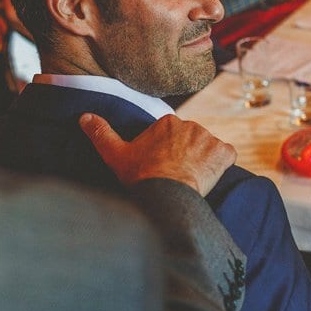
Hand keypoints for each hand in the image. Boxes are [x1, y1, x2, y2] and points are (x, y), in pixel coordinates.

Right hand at [79, 113, 236, 195]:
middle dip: (186, 154)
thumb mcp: (115, 154)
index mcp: (167, 122)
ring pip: (208, 148)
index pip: (172, 135)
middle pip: (191, 140)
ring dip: (202, 161)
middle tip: (175, 174)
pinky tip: (207, 177)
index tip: (161, 166)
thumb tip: (84, 116)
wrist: (166, 193)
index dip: (167, 152)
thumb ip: (101, 133)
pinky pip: (226, 157)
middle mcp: (190, 124)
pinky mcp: (224, 153)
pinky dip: (220, 166)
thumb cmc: (140, 175)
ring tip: (189, 178)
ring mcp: (209, 138)